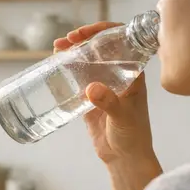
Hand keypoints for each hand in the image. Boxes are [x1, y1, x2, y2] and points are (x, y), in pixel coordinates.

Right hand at [53, 22, 154, 164]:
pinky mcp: (89, 98)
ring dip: (73, 52)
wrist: (125, 158)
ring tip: (57, 48)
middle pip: (101, 48)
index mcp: (133, 73)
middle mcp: (118, 75)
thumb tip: (90, 89)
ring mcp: (103, 85)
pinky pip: (78, 78)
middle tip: (67, 40)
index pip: (121, 41)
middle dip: (84, 39)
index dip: (104, 32)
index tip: (86, 34)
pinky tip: (56, 66)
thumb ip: (109, 102)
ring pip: (87, 61)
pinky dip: (67, 70)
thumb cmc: (133, 136)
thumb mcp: (123, 117)